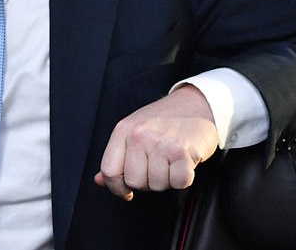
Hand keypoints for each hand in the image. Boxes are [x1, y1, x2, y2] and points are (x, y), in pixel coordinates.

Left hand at [94, 84, 218, 199]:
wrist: (195, 103)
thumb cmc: (164, 119)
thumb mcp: (134, 130)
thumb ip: (116, 156)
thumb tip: (100, 180)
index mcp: (124, 130)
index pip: (109, 170)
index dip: (117, 187)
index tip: (126, 190)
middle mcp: (140, 135)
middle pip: (134, 181)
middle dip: (147, 181)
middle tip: (156, 166)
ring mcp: (161, 143)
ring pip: (157, 185)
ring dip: (167, 179)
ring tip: (171, 161)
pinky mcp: (183, 151)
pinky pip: (179, 182)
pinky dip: (184, 178)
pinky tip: (183, 162)